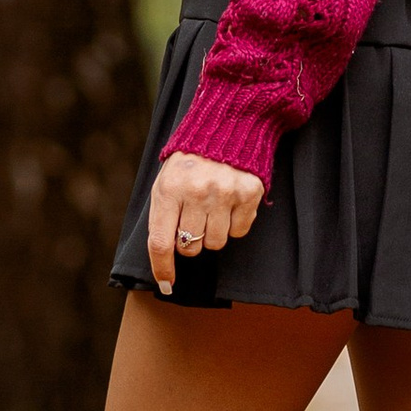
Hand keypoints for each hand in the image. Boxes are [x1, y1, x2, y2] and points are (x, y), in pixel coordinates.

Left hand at [145, 150, 263, 294]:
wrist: (228, 126)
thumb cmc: (190, 161)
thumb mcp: (166, 180)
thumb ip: (162, 215)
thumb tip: (164, 257)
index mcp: (169, 189)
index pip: (161, 242)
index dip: (163, 269)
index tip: (167, 284)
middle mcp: (197, 192)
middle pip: (190, 248)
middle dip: (190, 242)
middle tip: (193, 219)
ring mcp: (225, 193)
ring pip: (216, 243)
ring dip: (212, 233)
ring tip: (212, 207)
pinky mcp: (248, 193)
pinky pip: (239, 232)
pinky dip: (234, 224)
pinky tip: (229, 203)